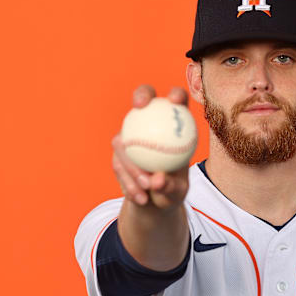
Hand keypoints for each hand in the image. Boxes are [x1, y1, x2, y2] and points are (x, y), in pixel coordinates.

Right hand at [112, 85, 190, 208]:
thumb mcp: (177, 191)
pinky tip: (140, 198)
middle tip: (139, 106)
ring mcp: (131, 136)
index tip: (173, 101)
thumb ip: (171, 185)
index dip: (175, 94)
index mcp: (173, 126)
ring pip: (124, 139)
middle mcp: (149, 125)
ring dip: (133, 163)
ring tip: (147, 186)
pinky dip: (129, 182)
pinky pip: (119, 164)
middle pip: (143, 99)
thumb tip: (158, 180)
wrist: (154, 201)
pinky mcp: (118, 153)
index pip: (177, 102)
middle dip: (141, 94)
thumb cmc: (173, 190)